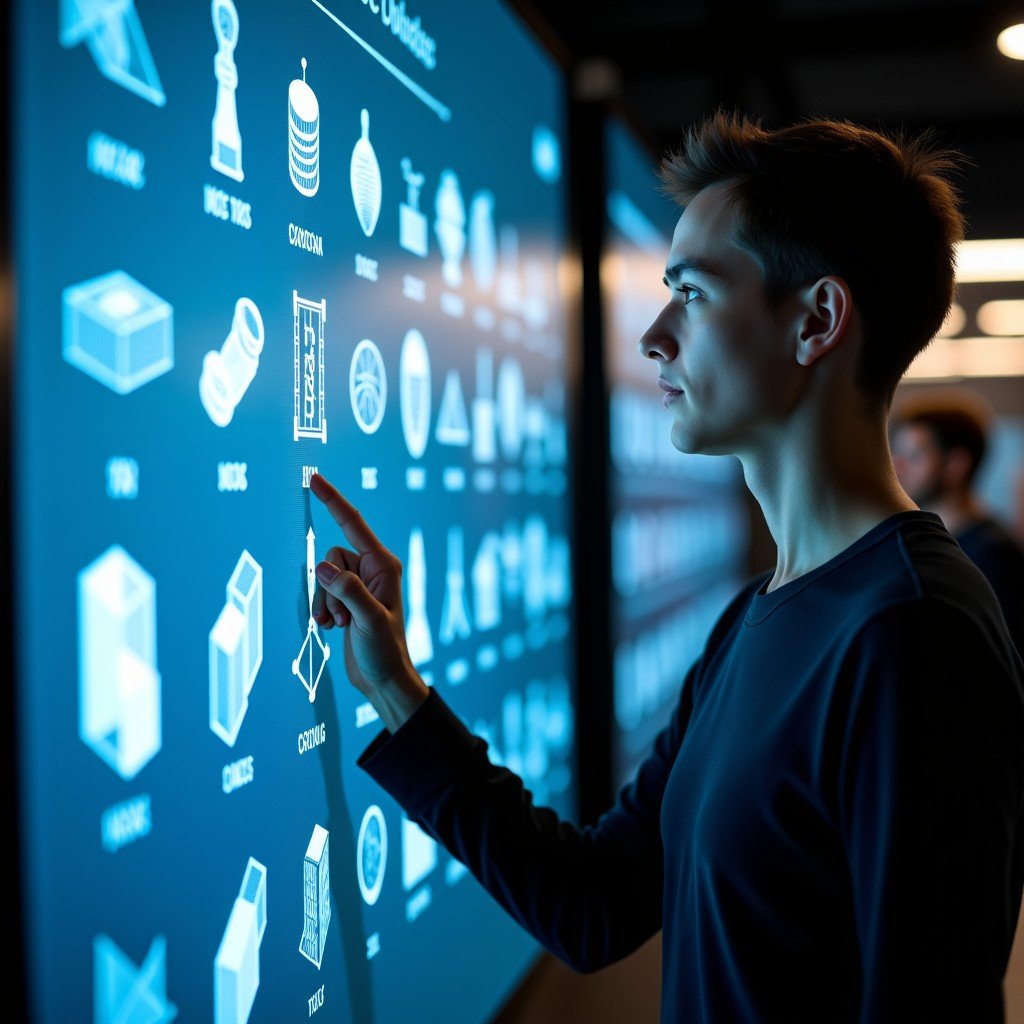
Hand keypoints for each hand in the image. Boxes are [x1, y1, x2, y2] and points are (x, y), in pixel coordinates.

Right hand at [309, 473, 428, 731]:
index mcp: (383, 565)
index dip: (333, 501)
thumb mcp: (369, 620)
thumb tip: (322, 567)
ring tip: (343, 625)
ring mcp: (358, 584)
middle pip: (330, 556)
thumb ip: (347, 591)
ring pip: (322, 576)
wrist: (383, 679)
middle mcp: (371, 569)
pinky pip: (320, 591)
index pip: (352, 525)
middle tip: (346, 616)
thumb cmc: (385, 651)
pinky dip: (322, 610)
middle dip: (329, 588)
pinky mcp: (346, 598)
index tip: (315, 479)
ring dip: (326, 603)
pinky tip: (335, 628)